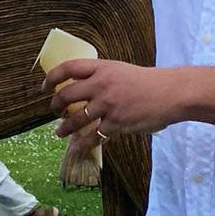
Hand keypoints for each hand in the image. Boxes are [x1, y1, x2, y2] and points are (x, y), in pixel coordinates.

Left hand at [43, 59, 185, 138]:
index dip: (52, 77)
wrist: (170, 92)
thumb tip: (82, 88)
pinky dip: (81, 144)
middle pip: (66, 94)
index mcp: (102, 68)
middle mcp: (101, 84)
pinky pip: (93, 136)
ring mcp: (107, 104)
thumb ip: (101, 77)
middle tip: (54, 111)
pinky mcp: (116, 122)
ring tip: (59, 133)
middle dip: (55, 105)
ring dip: (64, 128)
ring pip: (76, 118)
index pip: (68, 68)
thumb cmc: (147, 81)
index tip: (44, 87)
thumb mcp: (120, 71)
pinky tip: (75, 147)